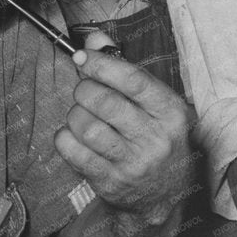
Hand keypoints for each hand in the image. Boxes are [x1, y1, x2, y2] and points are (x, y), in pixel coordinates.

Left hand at [53, 31, 189, 226]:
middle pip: (105, 102)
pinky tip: (74, 135)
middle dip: (84, 90)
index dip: (103, 64)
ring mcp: (133, 163)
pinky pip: (73, 152)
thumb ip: (126, 69)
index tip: (82, 56)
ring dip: (75, 115)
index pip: (134, 80)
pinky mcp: (111, 182)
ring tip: (82, 116)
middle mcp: (155, 138)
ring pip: (86, 127)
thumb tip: (94, 40)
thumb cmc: (158, 138)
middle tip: (84, 91)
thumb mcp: (155, 104)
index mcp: (171, 112)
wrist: (165, 196)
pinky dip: (65, 137)